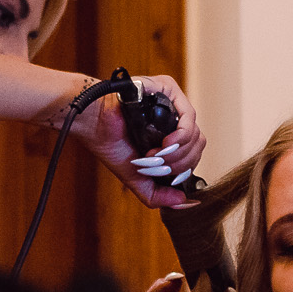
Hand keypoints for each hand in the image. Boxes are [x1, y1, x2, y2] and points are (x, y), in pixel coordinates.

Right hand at [73, 75, 207, 208]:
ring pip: (196, 134)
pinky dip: (181, 135)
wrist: (95, 125)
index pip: (193, 154)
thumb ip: (159, 195)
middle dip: (180, 163)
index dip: (183, 169)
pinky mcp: (169, 89)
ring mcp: (173, 104)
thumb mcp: (138, 178)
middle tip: (157, 164)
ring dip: (178, 152)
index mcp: (172, 137)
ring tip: (156, 155)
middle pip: (197, 146)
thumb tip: (186, 202)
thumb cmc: (112, 146)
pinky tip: (165, 144)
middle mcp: (175, 119)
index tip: (164, 174)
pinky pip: (189, 115)